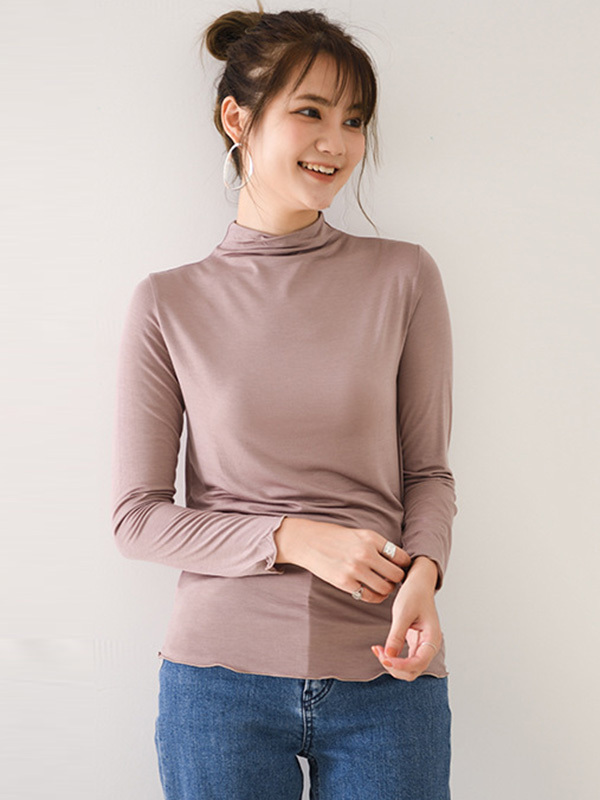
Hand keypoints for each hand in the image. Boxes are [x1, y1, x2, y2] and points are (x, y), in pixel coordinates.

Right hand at [273, 517, 411, 602]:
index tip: (401, 568)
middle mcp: (366, 553)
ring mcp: (355, 569)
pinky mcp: (345, 582)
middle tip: (393, 580)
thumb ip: (377, 545)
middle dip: (398, 579)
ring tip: (383, 587)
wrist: (307, 541)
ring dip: (387, 590)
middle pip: (396, 575)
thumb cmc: (334, 537)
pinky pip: (370, 596)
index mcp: (371, 538)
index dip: (404, 565)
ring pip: (386, 588)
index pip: (401, 557)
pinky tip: (372, 592)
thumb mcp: (358, 534)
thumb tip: (397, 560)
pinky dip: (375, 597)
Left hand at [371, 557, 441, 679]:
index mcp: (432, 637)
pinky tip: (380, 649)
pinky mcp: (414, 644)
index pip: (419, 663)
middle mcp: (429, 645)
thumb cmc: (414, 594)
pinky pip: (404, 659)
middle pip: (413, 671)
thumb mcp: (403, 612)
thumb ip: (397, 635)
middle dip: (395, 667)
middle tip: (379, 652)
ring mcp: (422, 646)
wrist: (418, 584)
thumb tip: (389, 657)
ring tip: (377, 650)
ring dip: (392, 664)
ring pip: (408, 668)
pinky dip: (392, 658)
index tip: (384, 659)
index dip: (401, 665)